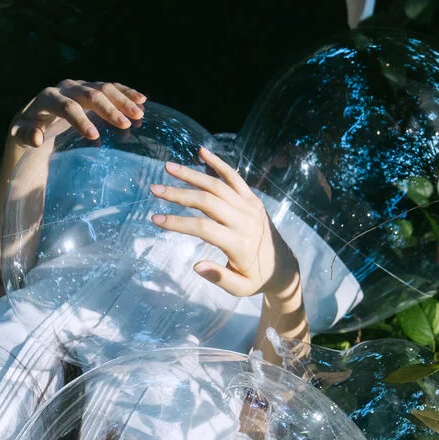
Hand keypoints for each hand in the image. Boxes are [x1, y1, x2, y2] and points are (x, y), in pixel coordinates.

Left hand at [10, 79, 145, 146]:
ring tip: (139, 115)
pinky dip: (126, 92)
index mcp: (48, 98)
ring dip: (123, 100)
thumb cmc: (27, 130)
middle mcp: (65, 87)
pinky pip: (111, 87)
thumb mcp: (21, 135)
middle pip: (90, 95)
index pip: (67, 107)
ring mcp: (80, 85)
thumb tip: (37, 138)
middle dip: (108, 109)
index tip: (94, 137)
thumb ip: (26, 135)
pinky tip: (142, 100)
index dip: (81, 121)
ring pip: (104, 87)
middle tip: (126, 125)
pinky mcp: (90, 87)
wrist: (34, 116)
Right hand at [149, 147, 300, 299]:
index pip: (203, 228)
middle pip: (207, 201)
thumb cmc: (255, 278)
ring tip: (168, 167)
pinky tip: (201, 152)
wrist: (283, 265)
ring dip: (191, 175)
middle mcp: (244, 221)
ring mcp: (250, 206)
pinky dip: (218, 163)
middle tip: (154, 189)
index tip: (155, 219)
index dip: (178, 223)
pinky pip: (234, 177)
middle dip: (178, 194)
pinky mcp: (252, 198)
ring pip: (217, 185)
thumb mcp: (239, 287)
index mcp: (239, 243)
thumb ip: (219, 277)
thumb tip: (196, 266)